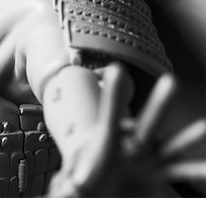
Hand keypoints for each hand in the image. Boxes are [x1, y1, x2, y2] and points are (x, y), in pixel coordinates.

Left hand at [47, 64, 205, 196]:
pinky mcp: (156, 175)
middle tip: (171, 80)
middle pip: (147, 121)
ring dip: (188, 137)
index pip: (108, 115)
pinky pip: (178, 172)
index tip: (116, 68)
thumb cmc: (84, 183)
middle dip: (160, 102)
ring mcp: (146, 159)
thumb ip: (69, 186)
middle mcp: (130, 146)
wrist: (99, 189)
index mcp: (106, 142)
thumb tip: (63, 190)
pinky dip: (195, 171)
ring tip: (205, 128)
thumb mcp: (73, 187)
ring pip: (170, 145)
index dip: (113, 94)